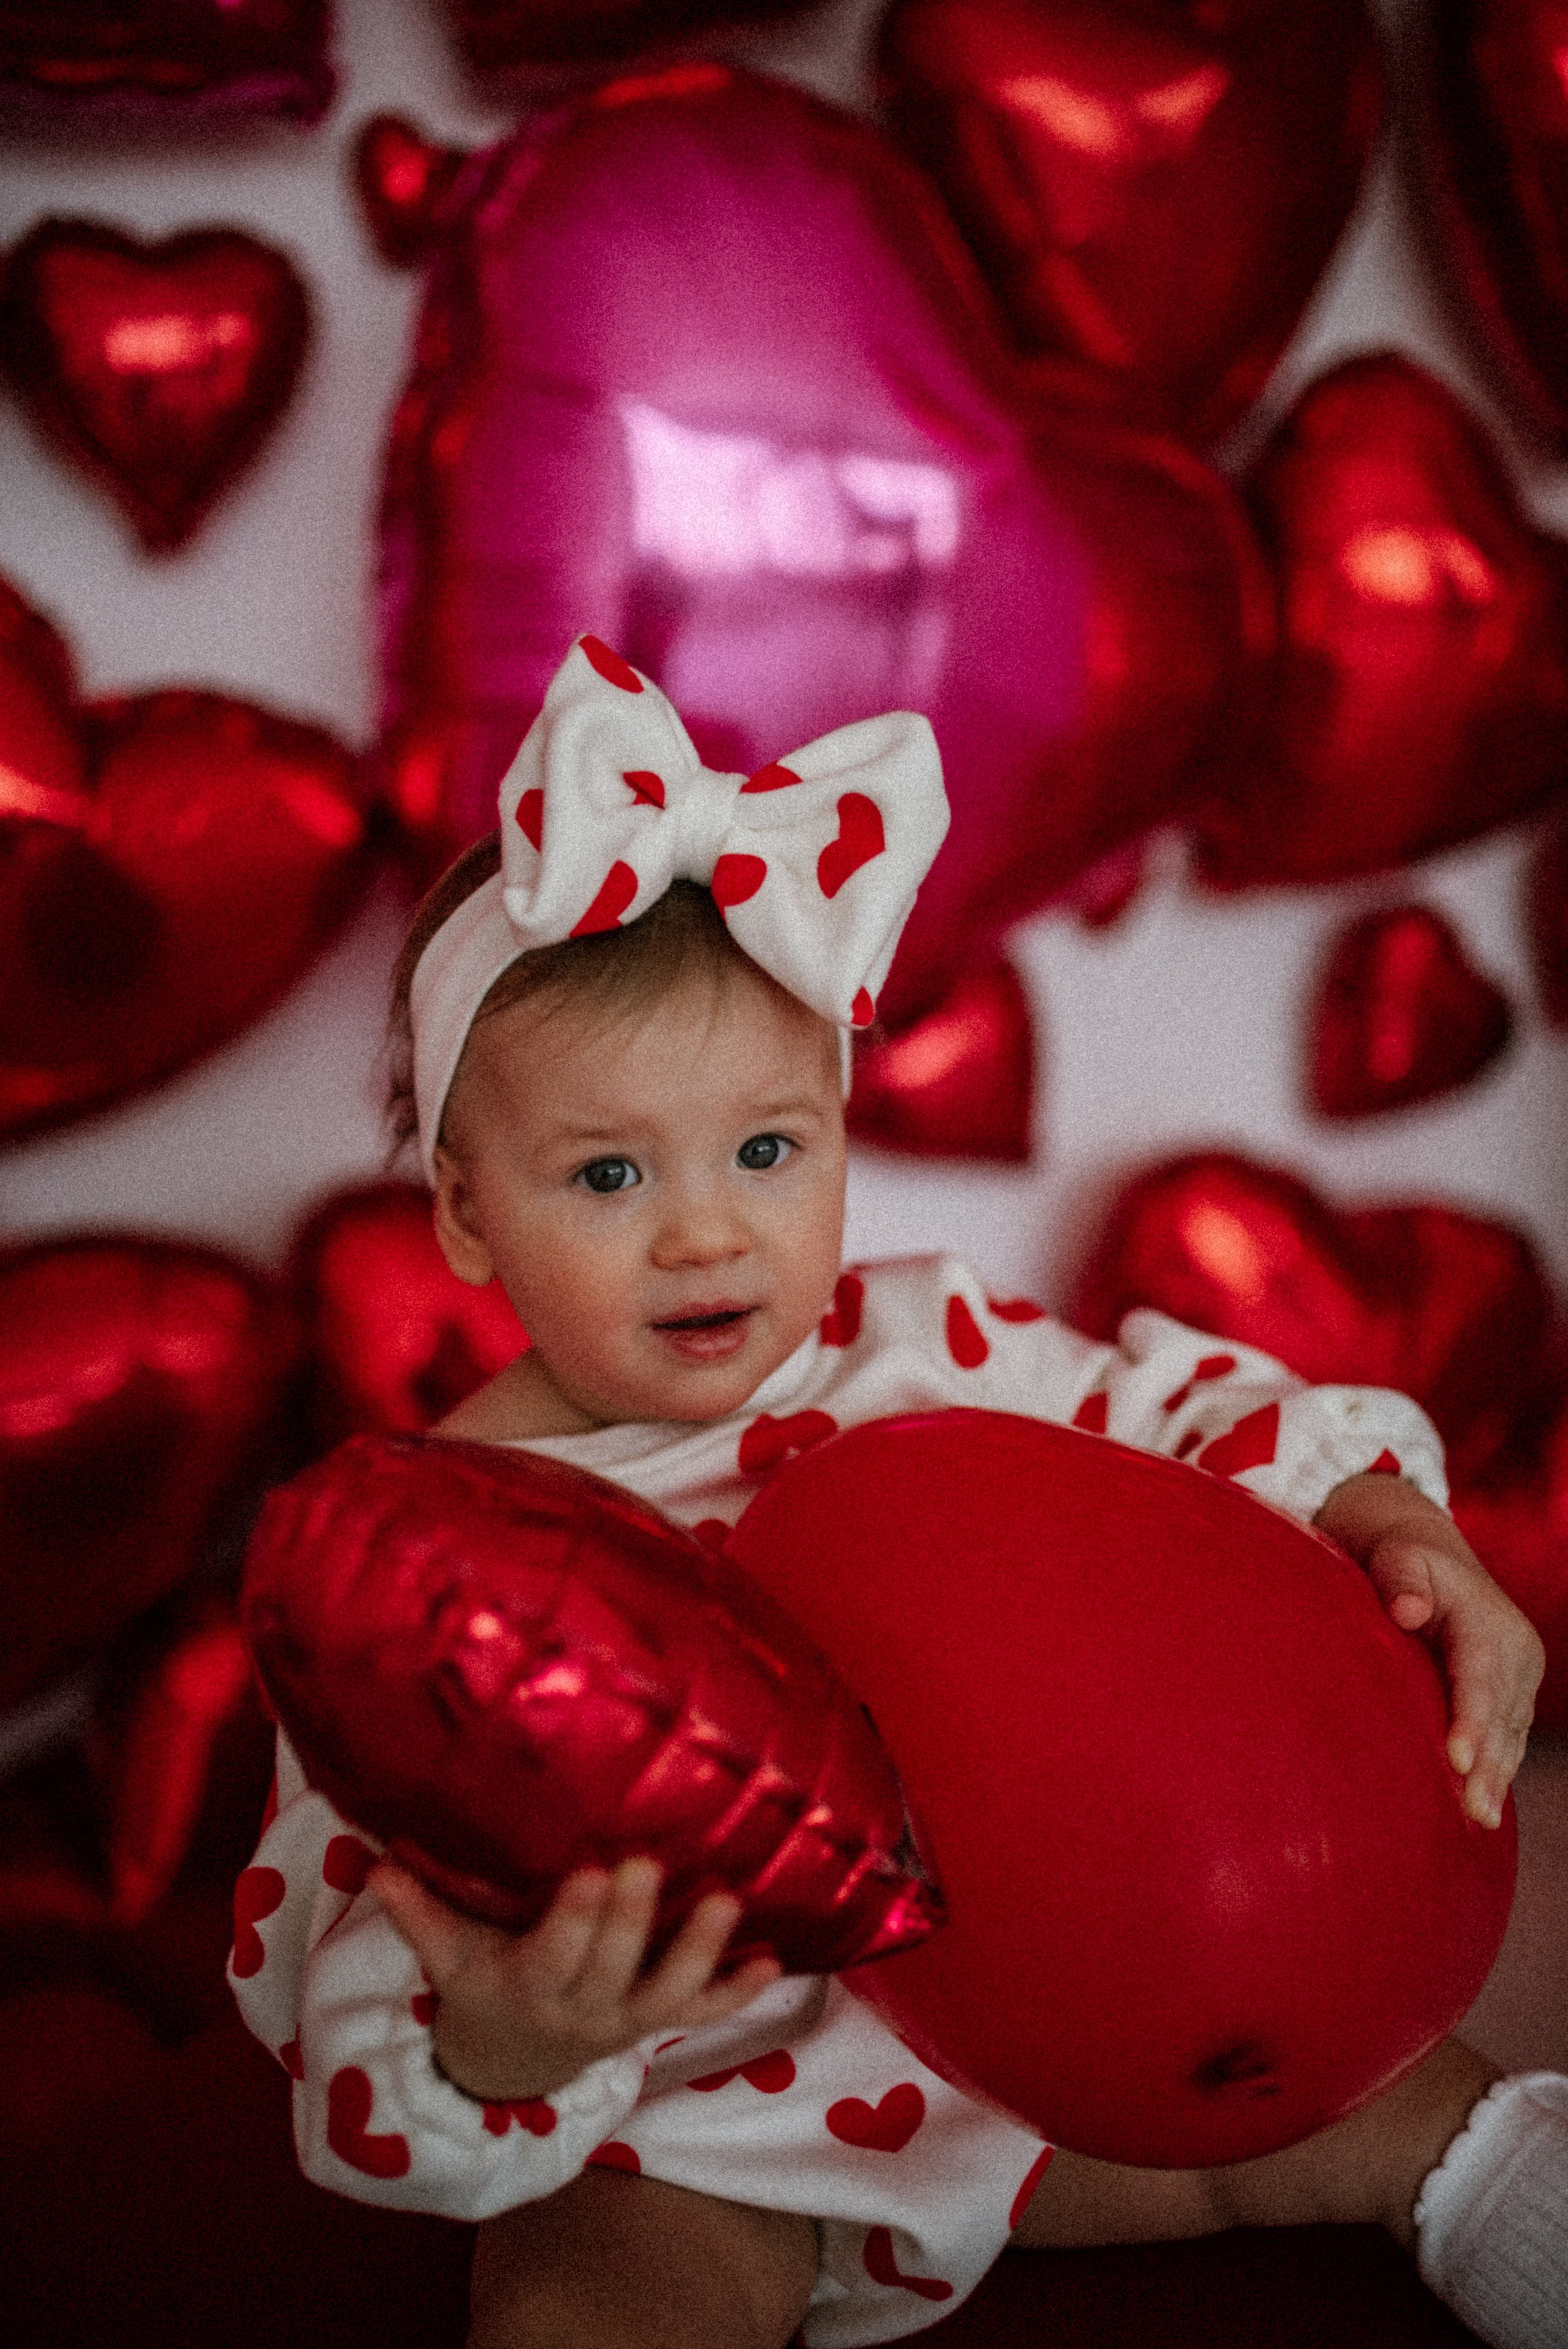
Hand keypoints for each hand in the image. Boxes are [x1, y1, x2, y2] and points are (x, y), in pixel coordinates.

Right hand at [367, 1855, 781, 2102]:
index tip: (592, 1870)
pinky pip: (701, 2014)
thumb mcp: (447, 1958)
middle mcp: (582, 2010)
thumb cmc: (480, 1988)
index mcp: (526, 1987)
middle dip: (631, 1920)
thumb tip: (376, 1864)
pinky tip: (773, 1960)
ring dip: (699, 1951)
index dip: (575, 1920)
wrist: (511, 2068)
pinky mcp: (657, 2025)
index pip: (553, 1955)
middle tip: (648, 1862)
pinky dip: (737, 1991)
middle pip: (611, 1968)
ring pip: (667, 1994)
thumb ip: (417, 1912)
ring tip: (727, 1903)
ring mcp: (625, 2023)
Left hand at [1313, 1472, 1542, 1827]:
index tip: (1458, 1758)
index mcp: (1487, 1620)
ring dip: (1497, 1777)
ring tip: (1479, 1819)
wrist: (1429, 1553)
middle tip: (1473, 1811)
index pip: (1480, 1675)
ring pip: (1509, 1732)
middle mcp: (1514, 1650)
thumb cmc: (1401, 1558)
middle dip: (1490, 1765)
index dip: (1472, 1719)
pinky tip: (1481, 1805)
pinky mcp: (1511, 1694)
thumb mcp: (1397, 1556)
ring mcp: (1518, 1675)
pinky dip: (1497, 1768)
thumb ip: (1401, 1581)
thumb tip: (1409, 1611)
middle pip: (1502, 1714)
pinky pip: (1507, 1736)